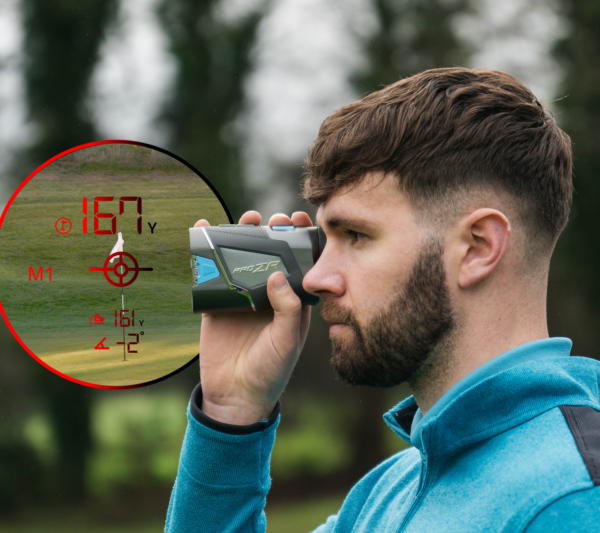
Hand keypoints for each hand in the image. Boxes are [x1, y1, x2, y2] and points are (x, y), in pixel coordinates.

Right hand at [194, 211, 312, 424]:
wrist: (235, 395)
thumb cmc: (270, 370)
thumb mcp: (287, 340)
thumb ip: (288, 309)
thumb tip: (279, 274)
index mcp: (292, 301)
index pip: (300, 263)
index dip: (301, 241)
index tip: (301, 221)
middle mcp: (268, 294)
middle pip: (271, 254)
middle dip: (274, 233)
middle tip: (275, 220)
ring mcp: (241, 296)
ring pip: (242, 258)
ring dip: (243, 236)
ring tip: (248, 219)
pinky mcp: (217, 302)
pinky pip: (211, 273)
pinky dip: (206, 252)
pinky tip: (205, 231)